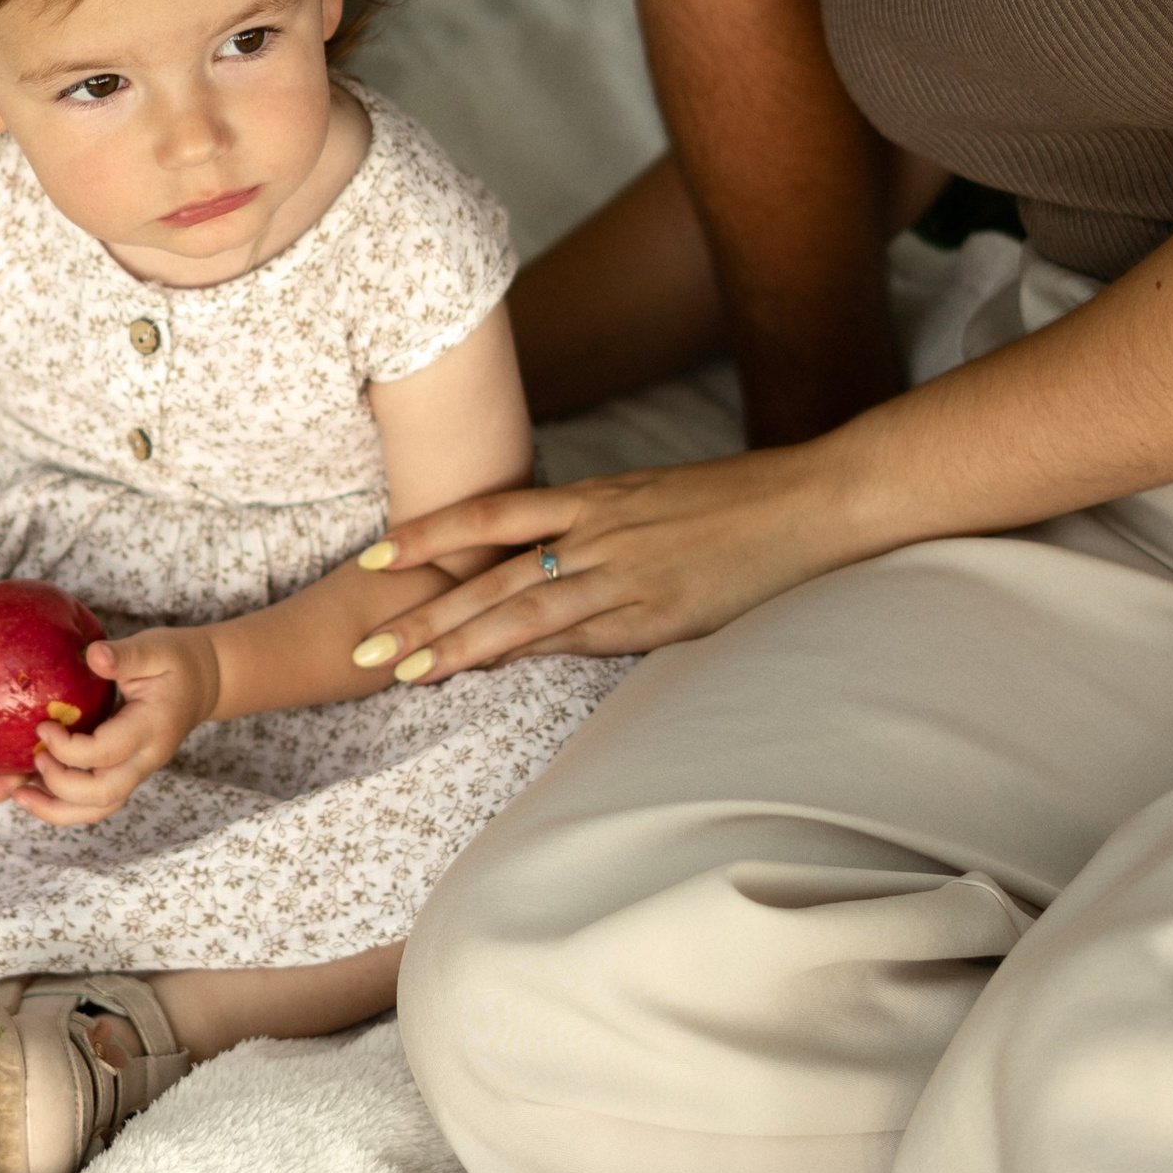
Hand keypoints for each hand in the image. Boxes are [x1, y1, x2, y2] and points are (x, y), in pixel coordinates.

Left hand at [12, 624, 220, 825]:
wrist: (203, 682)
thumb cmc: (175, 661)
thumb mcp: (154, 648)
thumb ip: (125, 655)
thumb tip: (93, 655)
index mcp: (152, 728)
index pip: (107, 753)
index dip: (69, 748)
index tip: (42, 726)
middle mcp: (146, 759)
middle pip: (103, 796)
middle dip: (60, 786)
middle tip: (32, 759)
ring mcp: (137, 771)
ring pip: (99, 809)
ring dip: (57, 809)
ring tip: (20, 794)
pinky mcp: (125, 772)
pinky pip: (95, 801)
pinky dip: (63, 803)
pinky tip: (34, 789)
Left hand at [350, 444, 864, 675]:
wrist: (808, 503)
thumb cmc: (734, 504)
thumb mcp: (651, 501)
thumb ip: (596, 529)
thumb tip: (551, 563)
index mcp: (594, 496)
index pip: (490, 514)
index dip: (429, 533)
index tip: (375, 555)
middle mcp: (597, 530)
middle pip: (489, 574)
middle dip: (422, 613)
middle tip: (364, 646)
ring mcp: (625, 573)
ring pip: (522, 611)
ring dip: (459, 646)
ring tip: (405, 674)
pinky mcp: (657, 614)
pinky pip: (580, 638)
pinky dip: (529, 656)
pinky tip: (487, 675)